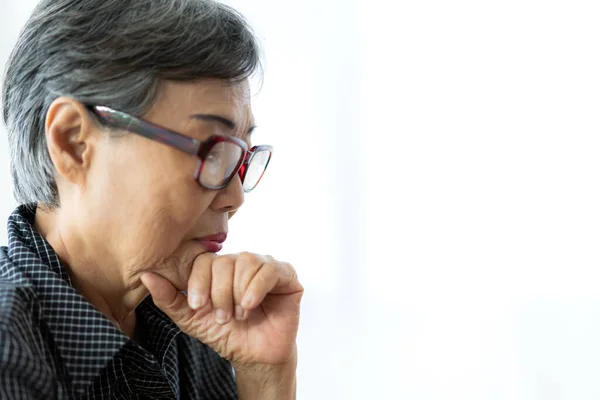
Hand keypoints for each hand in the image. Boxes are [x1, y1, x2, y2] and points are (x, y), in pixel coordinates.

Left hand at [140, 252, 302, 365]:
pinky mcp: (286, 276)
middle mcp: (242, 263)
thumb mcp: (191, 319)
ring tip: (239, 314)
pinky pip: (269, 269)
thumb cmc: (226, 335)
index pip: (205, 260)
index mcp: (220, 268)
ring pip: (246, 263)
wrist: (255, 356)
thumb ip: (168, 298)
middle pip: (225, 262)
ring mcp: (265, 267)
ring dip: (238, 293)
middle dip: (219, 293)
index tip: (198, 307)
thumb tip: (146, 276)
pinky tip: (250, 305)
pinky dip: (256, 288)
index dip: (199, 283)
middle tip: (222, 317)